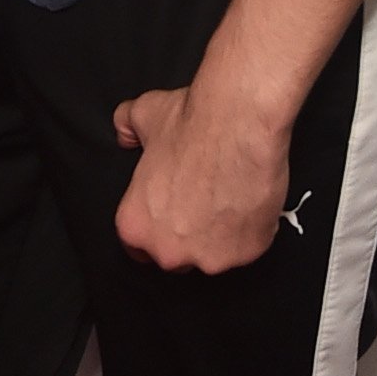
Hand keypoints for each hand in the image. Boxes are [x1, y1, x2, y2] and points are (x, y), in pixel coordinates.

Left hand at [111, 80, 288, 273]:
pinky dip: (251, 230)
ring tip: (229, 198)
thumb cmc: (192, 124)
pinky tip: (249, 200)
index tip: (169, 214)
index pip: (138, 246)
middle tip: (202, 201)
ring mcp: (210, 258)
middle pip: (176, 256)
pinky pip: (248, 247)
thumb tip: (125, 133)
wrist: (239, 122)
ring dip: (220, 235)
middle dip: (188, 235)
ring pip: (214, 255)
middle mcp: (168, 251)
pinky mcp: (248, 253)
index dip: (155, 228)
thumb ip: (126, 129)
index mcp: (135, 225)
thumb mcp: (143, 117)